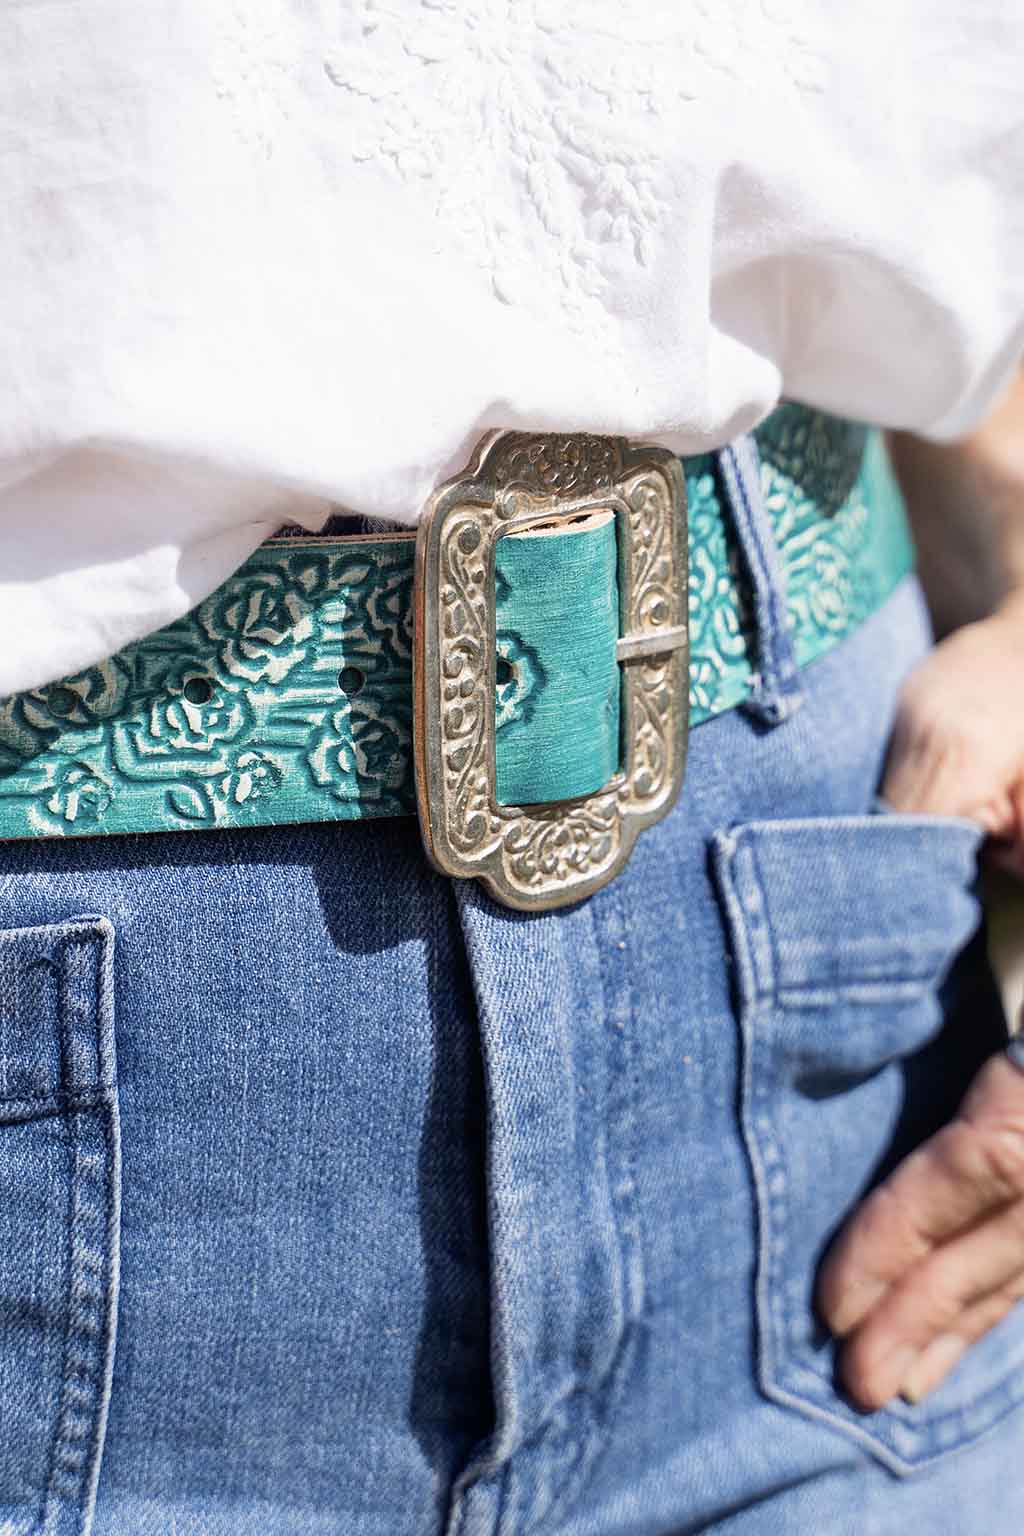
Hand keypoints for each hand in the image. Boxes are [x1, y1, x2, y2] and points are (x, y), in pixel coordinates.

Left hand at [817, 595, 1023, 1408]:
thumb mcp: (959, 735)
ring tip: (899, 1373)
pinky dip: (1012, 1242)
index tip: (842, 1292)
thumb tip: (843, 992)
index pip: (1023, 1133)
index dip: (932, 1219)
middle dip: (957, 1293)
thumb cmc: (1018, 679)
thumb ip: (916, 843)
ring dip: (989, 1293)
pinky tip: (963, 1294)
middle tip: (862, 1378)